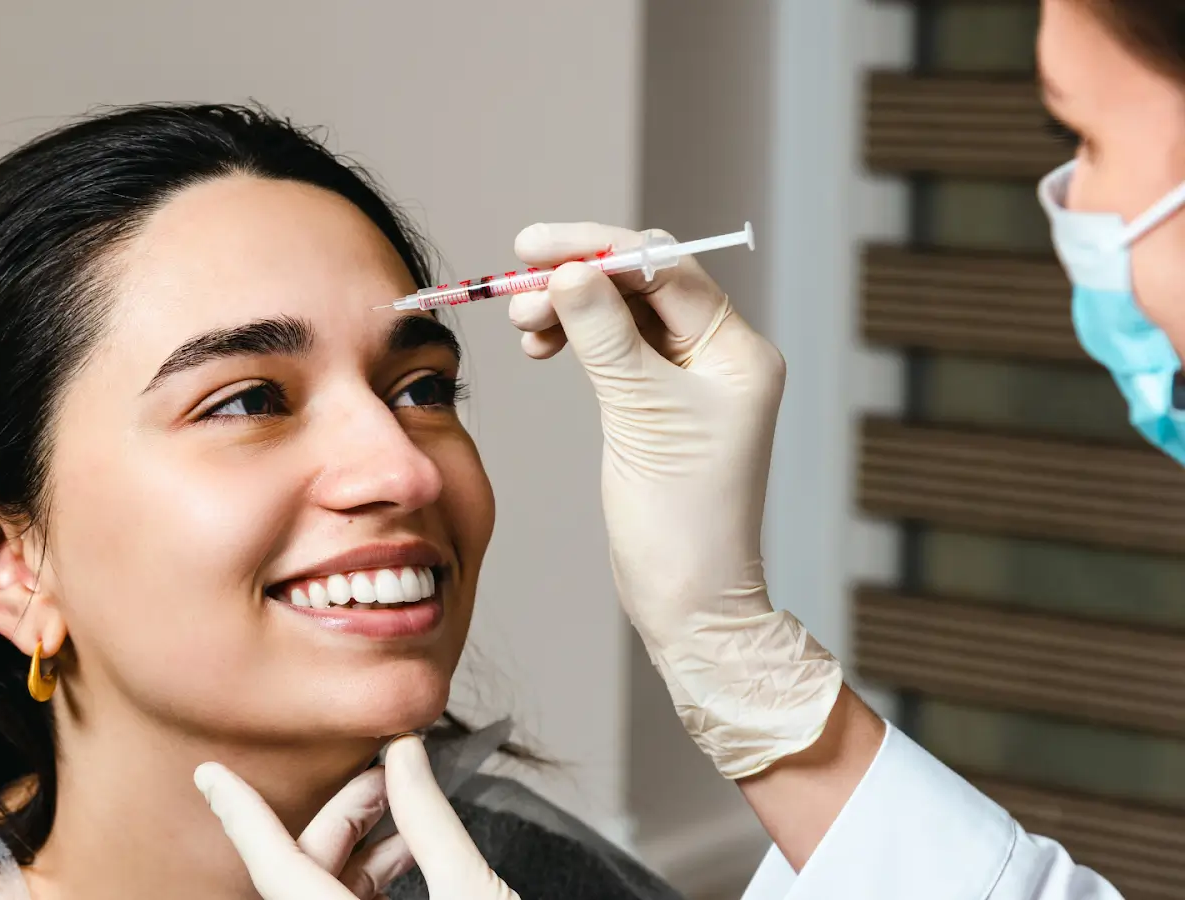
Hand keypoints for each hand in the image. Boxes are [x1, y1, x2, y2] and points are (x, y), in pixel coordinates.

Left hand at [196, 735, 517, 899]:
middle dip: (344, 818)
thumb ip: (429, 820)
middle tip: (390, 777)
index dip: (242, 816)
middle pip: (305, 876)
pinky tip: (412, 858)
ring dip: (362, 853)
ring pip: (325, 898)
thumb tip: (404, 757)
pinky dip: (371, 887)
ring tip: (409, 818)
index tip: (211, 775)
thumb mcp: (473, 891)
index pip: (277, 868)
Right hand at [507, 222, 840, 778]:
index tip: (533, 247)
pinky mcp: (657, 403)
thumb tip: (570, 272)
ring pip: (620, 314)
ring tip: (522, 323)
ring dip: (567, 307)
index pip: (664, 268)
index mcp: (737, 350)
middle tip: (515, 288)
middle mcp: (718, 355)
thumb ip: (604, 337)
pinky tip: (540, 344)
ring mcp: (688, 379)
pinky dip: (573, 338)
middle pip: (640, 284)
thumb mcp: (640, 416)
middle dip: (576, 277)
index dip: (596, 249)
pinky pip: (612, 348)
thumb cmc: (681, 517)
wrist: (688, 598)